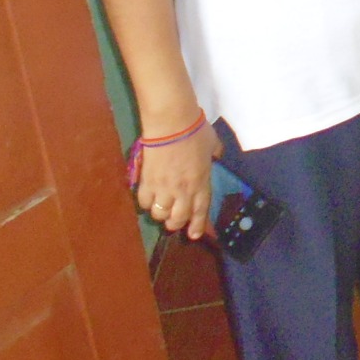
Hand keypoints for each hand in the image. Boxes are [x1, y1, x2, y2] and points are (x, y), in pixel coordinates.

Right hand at [136, 121, 222, 239]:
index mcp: (201, 182)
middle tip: (174, 220)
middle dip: (176, 223)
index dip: (197, 225)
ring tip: (161, 207)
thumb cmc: (195, 131)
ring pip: (159, 214)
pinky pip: (144, 201)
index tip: (194, 235)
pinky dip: (146, 202)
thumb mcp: (213, 143)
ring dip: (161, 213)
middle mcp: (182, 190)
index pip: (200, 210)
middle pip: (177, 218)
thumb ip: (215, 153)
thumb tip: (216, 154)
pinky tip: (149, 197)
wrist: (172, 123)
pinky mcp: (146, 181)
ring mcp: (163, 188)